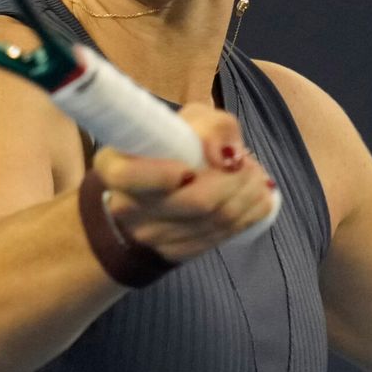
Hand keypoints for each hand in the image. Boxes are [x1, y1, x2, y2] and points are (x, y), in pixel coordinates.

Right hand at [91, 103, 276, 261]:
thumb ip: (212, 127)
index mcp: (114, 167)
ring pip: (214, 222)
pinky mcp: (177, 252)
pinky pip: (220, 238)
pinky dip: (248, 216)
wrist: (160, 184)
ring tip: (256, 177)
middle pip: (192, 203)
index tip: (191, 165)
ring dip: (247, 197)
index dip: (162, 173)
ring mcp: (151, 236)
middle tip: (250, 164)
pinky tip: (256, 199)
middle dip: (234, 181)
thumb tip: (229, 158)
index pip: (129, 176)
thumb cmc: (171, 143)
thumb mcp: (189, 120)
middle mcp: (126, 207)